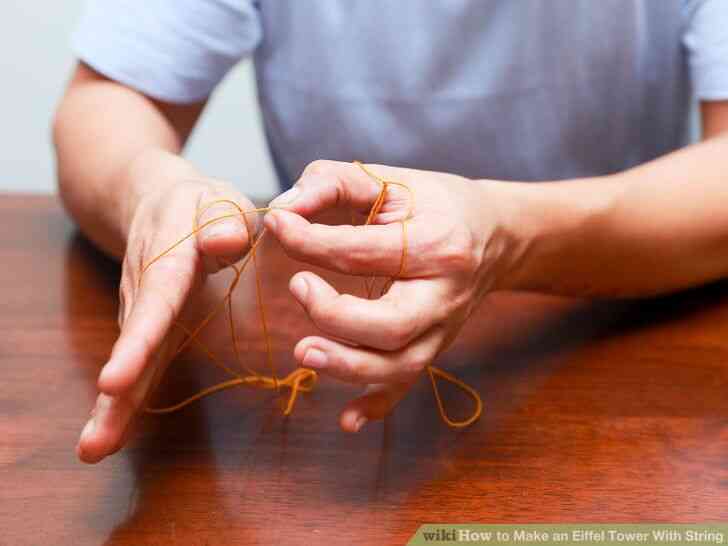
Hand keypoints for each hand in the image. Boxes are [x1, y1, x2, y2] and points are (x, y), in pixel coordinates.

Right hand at [77, 172, 256, 462]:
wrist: (156, 200)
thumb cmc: (199, 205)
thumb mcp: (219, 199)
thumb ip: (225, 220)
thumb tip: (225, 241)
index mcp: (168, 260)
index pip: (155, 303)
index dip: (137, 344)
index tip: (114, 382)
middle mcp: (145, 290)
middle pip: (131, 344)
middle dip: (115, 394)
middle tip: (94, 441)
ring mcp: (141, 309)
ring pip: (129, 360)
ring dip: (113, 406)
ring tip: (94, 448)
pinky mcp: (146, 325)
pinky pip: (137, 363)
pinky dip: (124, 399)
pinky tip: (111, 433)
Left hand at [264, 161, 518, 431]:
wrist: (492, 233)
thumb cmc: (433, 203)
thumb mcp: (389, 178)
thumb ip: (332, 183)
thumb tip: (283, 209)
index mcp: (436, 243)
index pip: (365, 251)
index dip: (309, 240)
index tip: (276, 225)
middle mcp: (444, 293)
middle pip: (391, 324)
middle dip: (335, 315)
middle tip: (297, 288)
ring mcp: (442, 327)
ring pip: (400, 365)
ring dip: (347, 366)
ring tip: (303, 351)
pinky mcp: (434, 346)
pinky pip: (408, 385)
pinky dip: (377, 405)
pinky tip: (348, 420)